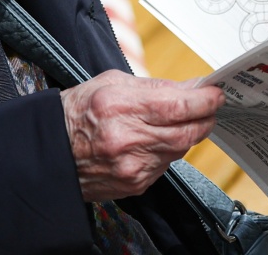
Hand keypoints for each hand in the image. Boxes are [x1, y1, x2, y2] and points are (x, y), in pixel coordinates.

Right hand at [60, 70, 224, 200]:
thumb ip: (156, 86)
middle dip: (204, 119)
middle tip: (209, 108)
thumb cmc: (78, 112)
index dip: (204, 100)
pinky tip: (156, 141)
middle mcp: (127, 140)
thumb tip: (191, 87)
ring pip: (179, 150)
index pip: (178, 106)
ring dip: (186, 135)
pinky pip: (166, 166)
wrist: (50, 151)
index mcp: (120, 107)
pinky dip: (168, 151)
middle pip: (186, 133)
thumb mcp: (112, 83)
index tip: (216, 94)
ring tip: (179, 121)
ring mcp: (132, 166)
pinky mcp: (135, 184)